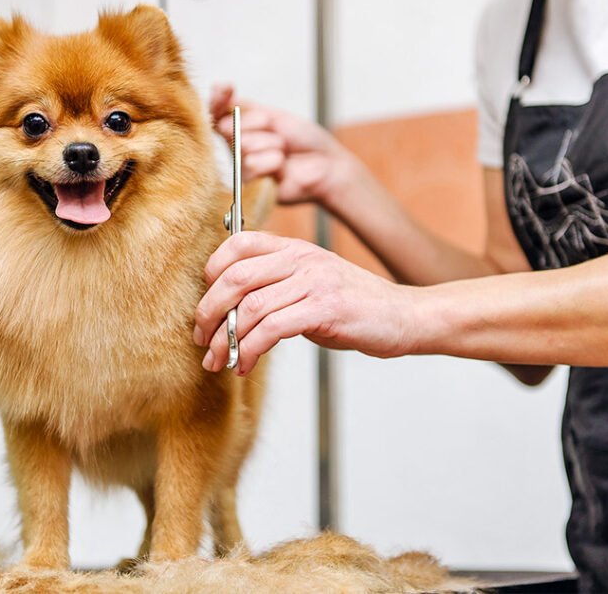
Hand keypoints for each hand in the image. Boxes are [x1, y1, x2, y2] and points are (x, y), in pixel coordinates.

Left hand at [193, 231, 415, 374]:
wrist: (405, 316)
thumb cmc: (356, 306)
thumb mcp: (312, 284)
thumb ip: (276, 286)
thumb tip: (230, 310)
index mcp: (294, 248)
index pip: (238, 243)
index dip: (211, 271)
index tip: (205, 304)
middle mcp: (302, 258)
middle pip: (235, 276)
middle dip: (208, 311)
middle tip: (201, 338)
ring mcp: (314, 281)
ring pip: (250, 306)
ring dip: (227, 338)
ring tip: (218, 359)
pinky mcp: (325, 308)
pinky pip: (273, 328)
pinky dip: (250, 349)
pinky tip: (245, 364)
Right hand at [210, 83, 368, 208]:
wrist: (327, 164)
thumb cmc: (304, 140)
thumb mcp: (273, 115)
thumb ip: (244, 106)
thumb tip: (218, 88)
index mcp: (239, 128)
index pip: (214, 111)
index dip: (216, 99)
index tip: (225, 89)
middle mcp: (236, 148)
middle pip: (228, 127)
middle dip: (259, 124)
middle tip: (279, 133)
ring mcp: (242, 167)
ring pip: (243, 146)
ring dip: (271, 144)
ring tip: (284, 151)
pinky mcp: (250, 187)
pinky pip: (252, 165)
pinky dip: (273, 162)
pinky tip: (282, 167)